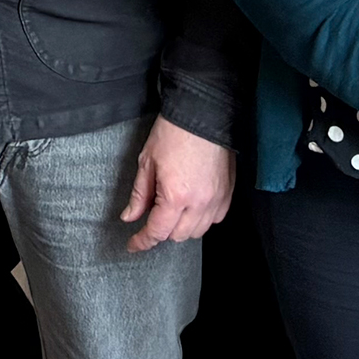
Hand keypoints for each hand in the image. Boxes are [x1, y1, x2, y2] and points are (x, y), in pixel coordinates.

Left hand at [120, 116, 232, 249]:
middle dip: (162, 231)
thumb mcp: (147, 162)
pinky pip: (216, 218)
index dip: (143, 241)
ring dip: (183, 227)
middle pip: (178, 236)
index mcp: (175, 196)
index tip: (134, 245)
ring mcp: (217, 199)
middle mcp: (199, 203)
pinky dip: (202, 219)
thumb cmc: (173, 133)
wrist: (202, 113)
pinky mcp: (228, 192)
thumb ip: (139, 194)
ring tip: (173, 212)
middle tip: (152, 218)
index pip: (157, 232)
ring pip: (199, 231)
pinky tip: (193, 207)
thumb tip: (130, 216)